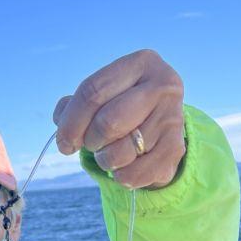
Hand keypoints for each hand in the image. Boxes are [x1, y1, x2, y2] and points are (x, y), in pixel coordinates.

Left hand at [53, 50, 184, 188]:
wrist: (161, 127)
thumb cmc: (123, 107)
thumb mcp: (101, 96)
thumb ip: (74, 105)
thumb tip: (63, 124)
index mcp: (141, 63)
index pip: (92, 91)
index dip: (70, 122)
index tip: (64, 142)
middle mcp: (163, 85)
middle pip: (108, 122)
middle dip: (90, 141)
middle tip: (90, 145)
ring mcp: (173, 117)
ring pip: (121, 152)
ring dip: (105, 160)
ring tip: (109, 153)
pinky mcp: (177, 148)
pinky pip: (134, 174)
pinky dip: (120, 177)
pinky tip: (122, 168)